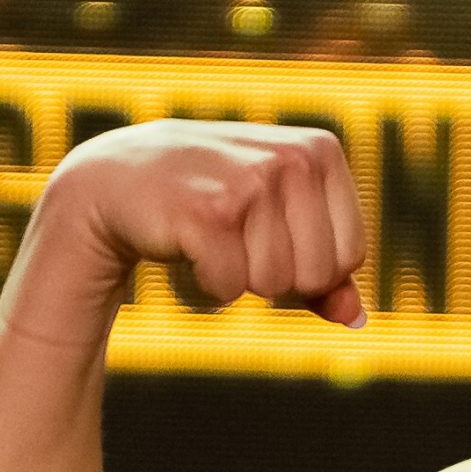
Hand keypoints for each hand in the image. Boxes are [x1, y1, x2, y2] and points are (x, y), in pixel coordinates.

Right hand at [44, 118, 369, 326]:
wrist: (115, 179)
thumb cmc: (211, 203)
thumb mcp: (277, 225)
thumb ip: (326, 274)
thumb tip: (354, 319)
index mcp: (319, 152)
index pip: (350, 256)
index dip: (310, 267)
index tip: (268, 234)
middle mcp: (291, 158)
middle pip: (316, 275)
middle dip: (274, 276)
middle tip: (232, 237)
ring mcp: (249, 181)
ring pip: (274, 284)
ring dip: (235, 278)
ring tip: (205, 236)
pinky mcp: (208, 212)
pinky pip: (230, 289)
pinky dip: (203, 286)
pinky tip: (181, 247)